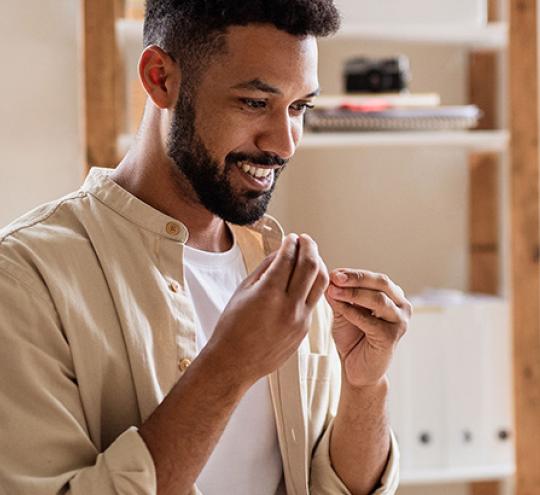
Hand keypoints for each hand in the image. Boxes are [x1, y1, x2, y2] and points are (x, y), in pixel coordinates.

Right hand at [205, 233, 328, 386]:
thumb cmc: (232, 327)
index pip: (288, 258)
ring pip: (320, 284)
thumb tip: (281, 251)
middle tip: (305, 240)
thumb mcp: (243, 291)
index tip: (291, 237)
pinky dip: (312, 286)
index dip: (291, 244)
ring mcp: (300, 320)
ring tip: (311, 256)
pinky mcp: (304, 330)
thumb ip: (265, 268)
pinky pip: (314, 301)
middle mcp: (288, 306)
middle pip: (310, 266)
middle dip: (310, 247)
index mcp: (268, 294)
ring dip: (318, 265)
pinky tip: (306, 279)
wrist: (234, 362)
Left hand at [325, 269, 411, 387]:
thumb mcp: (342, 311)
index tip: (333, 272)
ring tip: (333, 291)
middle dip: (356, 278)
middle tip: (335, 277)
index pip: (374, 277)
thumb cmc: (352, 338)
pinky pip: (370, 321)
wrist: (356, 369)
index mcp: (392, 296)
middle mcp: (401, 306)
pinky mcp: (391, 337)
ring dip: (353, 294)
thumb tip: (330, 278)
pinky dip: (352, 312)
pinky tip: (338, 308)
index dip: (353, 273)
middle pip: (381, 283)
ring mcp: (399, 322)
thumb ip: (338, 296)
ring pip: (378, 299)